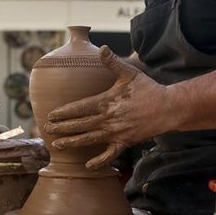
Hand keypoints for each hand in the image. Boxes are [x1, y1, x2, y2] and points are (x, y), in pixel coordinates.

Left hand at [44, 45, 174, 169]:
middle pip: (80, 125)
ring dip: (72, 143)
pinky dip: (99, 161)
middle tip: (47, 129)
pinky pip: (110, 154)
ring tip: (57, 145)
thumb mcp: (130, 73)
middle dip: (62, 127)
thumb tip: (103, 48)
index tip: (51, 115)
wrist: (168, 108)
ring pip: (89, 140)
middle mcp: (109, 119)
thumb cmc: (148, 89)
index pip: (80, 108)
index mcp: (107, 102)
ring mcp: (116, 133)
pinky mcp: (125, 142)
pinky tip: (87, 166)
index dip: (64, 112)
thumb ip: (113, 62)